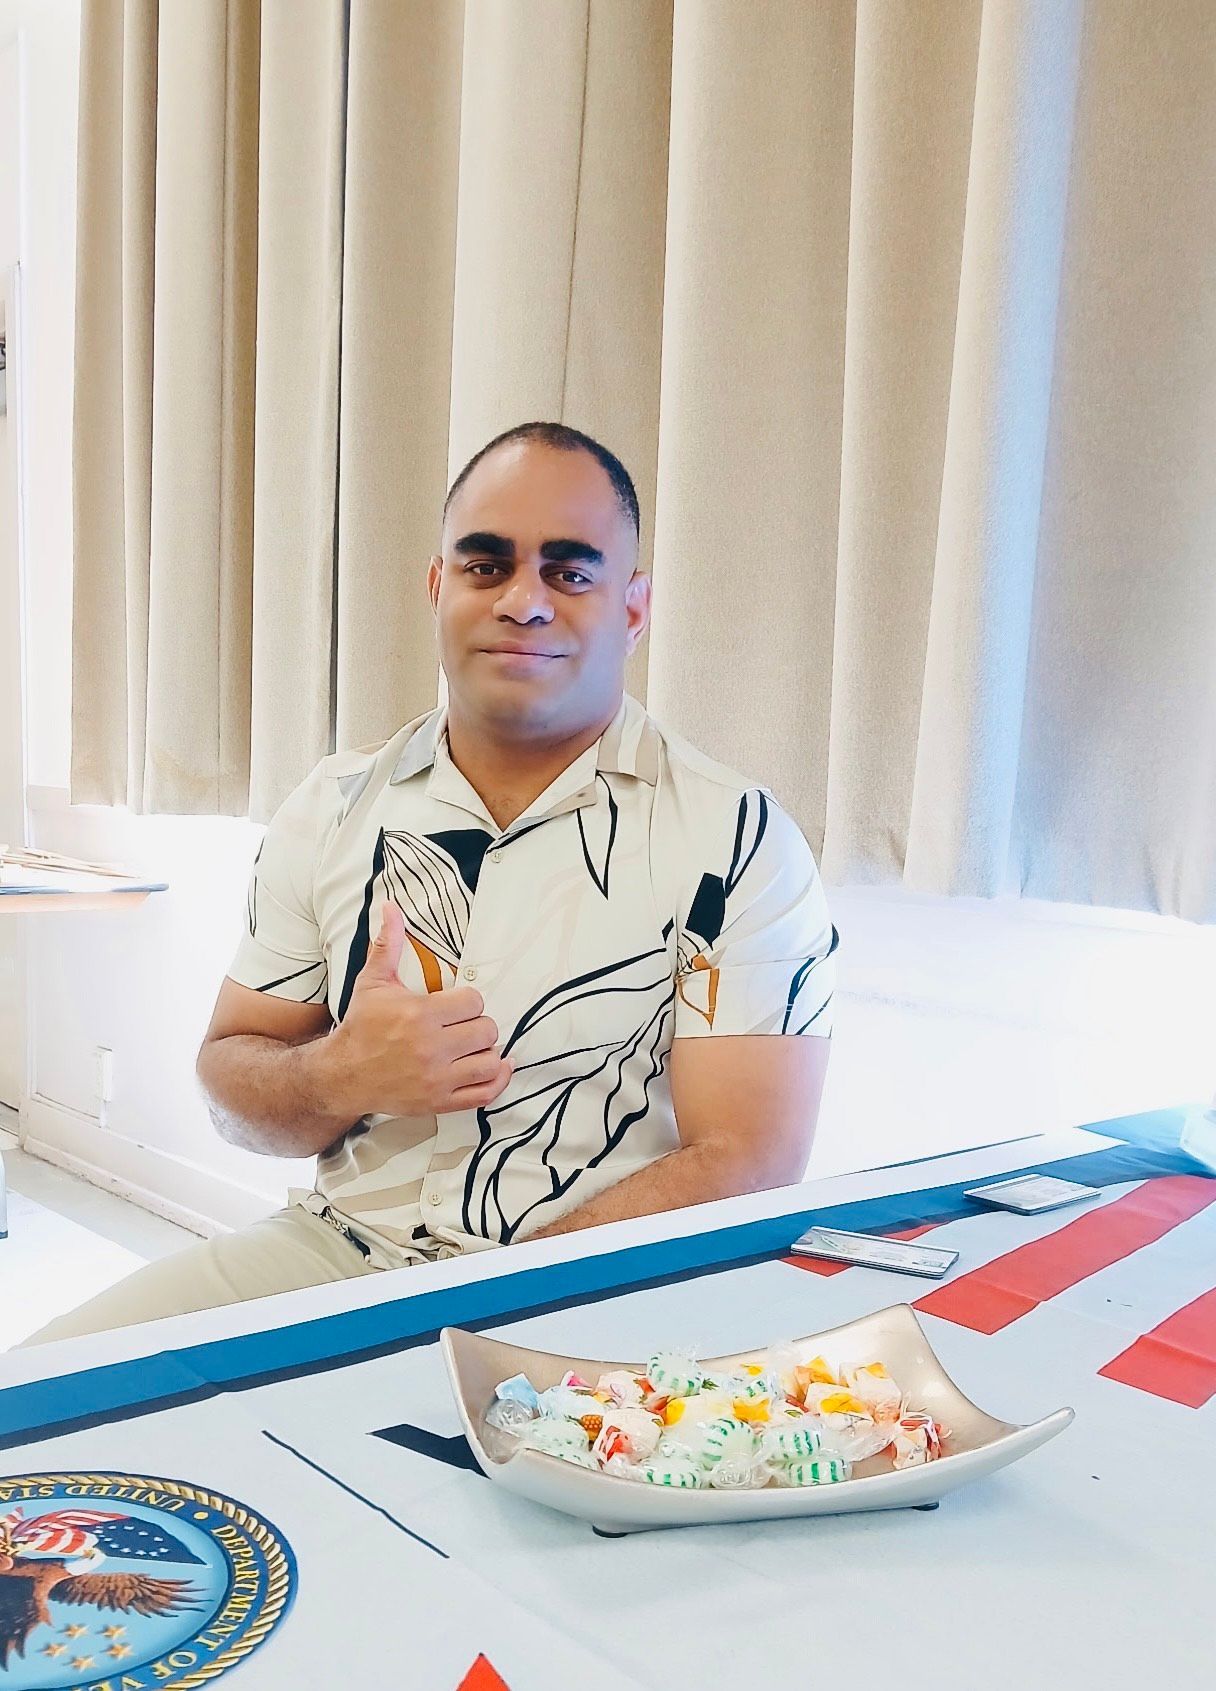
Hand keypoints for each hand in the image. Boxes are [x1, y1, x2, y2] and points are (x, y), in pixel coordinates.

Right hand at [317, 902, 512, 1117]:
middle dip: (478, 1024)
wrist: (343, 1075)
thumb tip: (391, 908)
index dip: (468, 1000)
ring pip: (490, 1061)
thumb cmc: (361, 1027)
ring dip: (486, 1051)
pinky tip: (495, 1066)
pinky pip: (485, 1094)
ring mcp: (437, 1079)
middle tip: (464, 1025)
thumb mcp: (372, 983)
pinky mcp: (440, 1101)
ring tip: (473, 1045)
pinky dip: (497, 1080)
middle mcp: (431, 1049)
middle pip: (486, 1030)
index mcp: (419, 1015)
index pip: (473, 1001)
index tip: (456, 1004)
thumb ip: (387, 945)